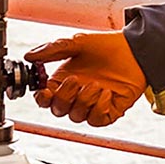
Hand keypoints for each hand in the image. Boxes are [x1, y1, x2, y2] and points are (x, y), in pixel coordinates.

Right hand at [25, 31, 146, 126]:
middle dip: (64, 97)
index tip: (45, 90)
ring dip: (84, 100)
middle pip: (58, 110)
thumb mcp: (77, 43)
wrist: (134, 50)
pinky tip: (107, 93)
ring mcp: (92, 105)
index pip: (45, 99)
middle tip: (75, 80)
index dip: (42, 98)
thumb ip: (53, 50)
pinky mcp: (108, 112)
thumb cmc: (106, 46)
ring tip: (97, 84)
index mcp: (63, 81)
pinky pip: (96, 120)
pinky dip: (100, 107)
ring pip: (76, 116)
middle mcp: (76, 95)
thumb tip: (30, 57)